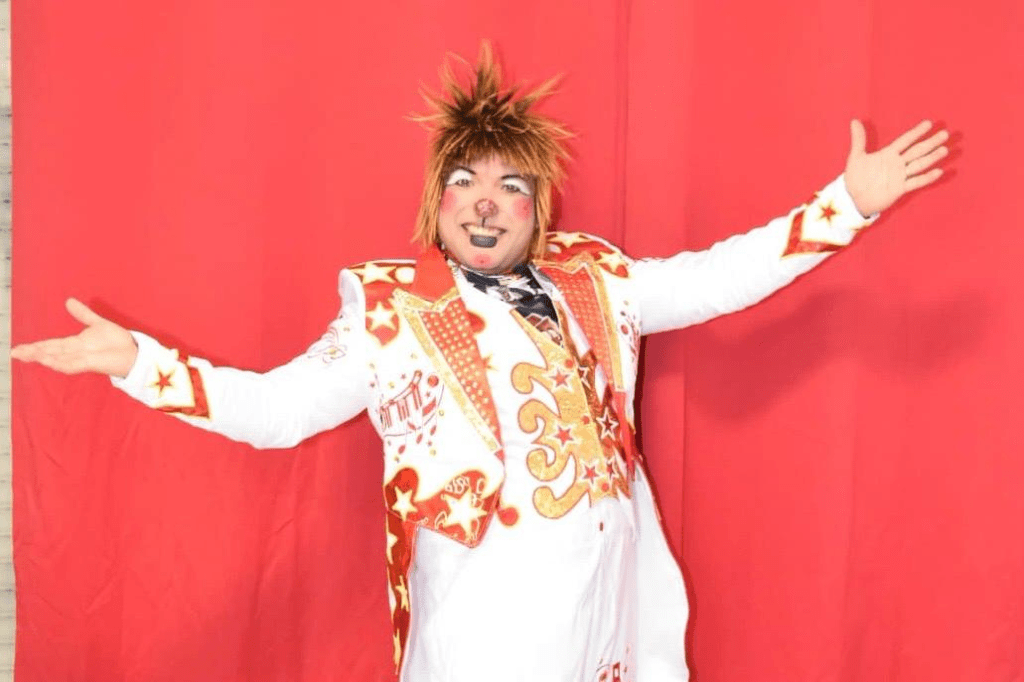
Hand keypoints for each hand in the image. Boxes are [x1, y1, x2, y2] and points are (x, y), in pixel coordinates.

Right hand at [11, 298, 138, 377]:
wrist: (133, 351)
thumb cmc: (116, 342)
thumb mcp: (97, 324)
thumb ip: (83, 314)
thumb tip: (68, 301)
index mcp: (74, 344)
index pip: (50, 345)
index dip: (35, 346)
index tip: (17, 349)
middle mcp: (75, 353)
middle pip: (50, 352)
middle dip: (33, 353)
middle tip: (15, 353)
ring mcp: (82, 359)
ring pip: (58, 359)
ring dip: (45, 357)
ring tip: (30, 355)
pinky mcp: (92, 364)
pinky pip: (74, 365)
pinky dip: (62, 363)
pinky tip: (51, 362)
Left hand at [844, 119, 948, 216]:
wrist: (853, 199)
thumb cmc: (855, 178)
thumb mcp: (856, 157)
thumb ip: (858, 139)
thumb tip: (854, 121)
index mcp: (888, 154)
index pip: (905, 140)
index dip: (916, 132)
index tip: (929, 123)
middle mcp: (896, 164)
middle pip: (916, 151)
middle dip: (930, 143)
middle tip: (944, 134)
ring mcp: (899, 176)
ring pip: (919, 164)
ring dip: (932, 158)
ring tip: (944, 150)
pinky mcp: (899, 189)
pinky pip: (916, 182)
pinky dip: (927, 178)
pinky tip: (939, 171)